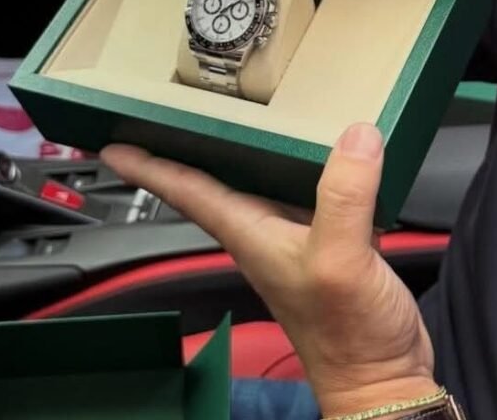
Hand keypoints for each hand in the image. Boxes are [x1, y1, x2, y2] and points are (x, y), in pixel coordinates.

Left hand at [100, 124, 438, 416]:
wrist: (380, 382)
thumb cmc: (348, 338)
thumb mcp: (339, 259)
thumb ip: (344, 196)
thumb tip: (355, 135)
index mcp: (252, 236)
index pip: (189, 192)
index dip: (151, 166)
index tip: (115, 145)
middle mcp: (266, 236)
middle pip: (218, 184)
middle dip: (193, 150)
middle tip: (175, 115)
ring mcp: (298, 241)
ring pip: (263, 185)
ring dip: (251, 155)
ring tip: (245, 121)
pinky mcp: (333, 243)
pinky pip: (313, 193)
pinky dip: (312, 168)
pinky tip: (329, 153)